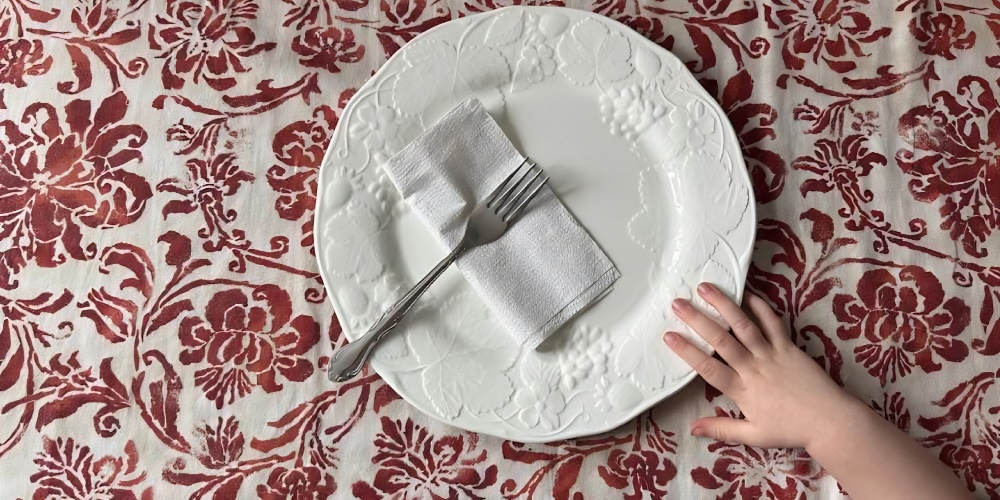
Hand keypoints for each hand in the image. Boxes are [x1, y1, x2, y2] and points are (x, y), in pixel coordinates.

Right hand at [663, 283, 866, 449]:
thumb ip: (721, 429)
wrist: (830, 421)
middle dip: (697, 320)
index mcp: (742, 390)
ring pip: (744, 325)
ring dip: (724, 304)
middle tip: (678, 303)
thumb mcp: (753, 435)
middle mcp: (754, 368)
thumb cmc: (791, 429)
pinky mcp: (789, 347)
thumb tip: (692, 429)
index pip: (708, 368)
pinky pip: (773, 323)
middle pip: (721, 340)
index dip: (687, 351)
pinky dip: (760, 307)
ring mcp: (772, 354)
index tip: (668, 336)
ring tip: (706, 287)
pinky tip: (747, 293)